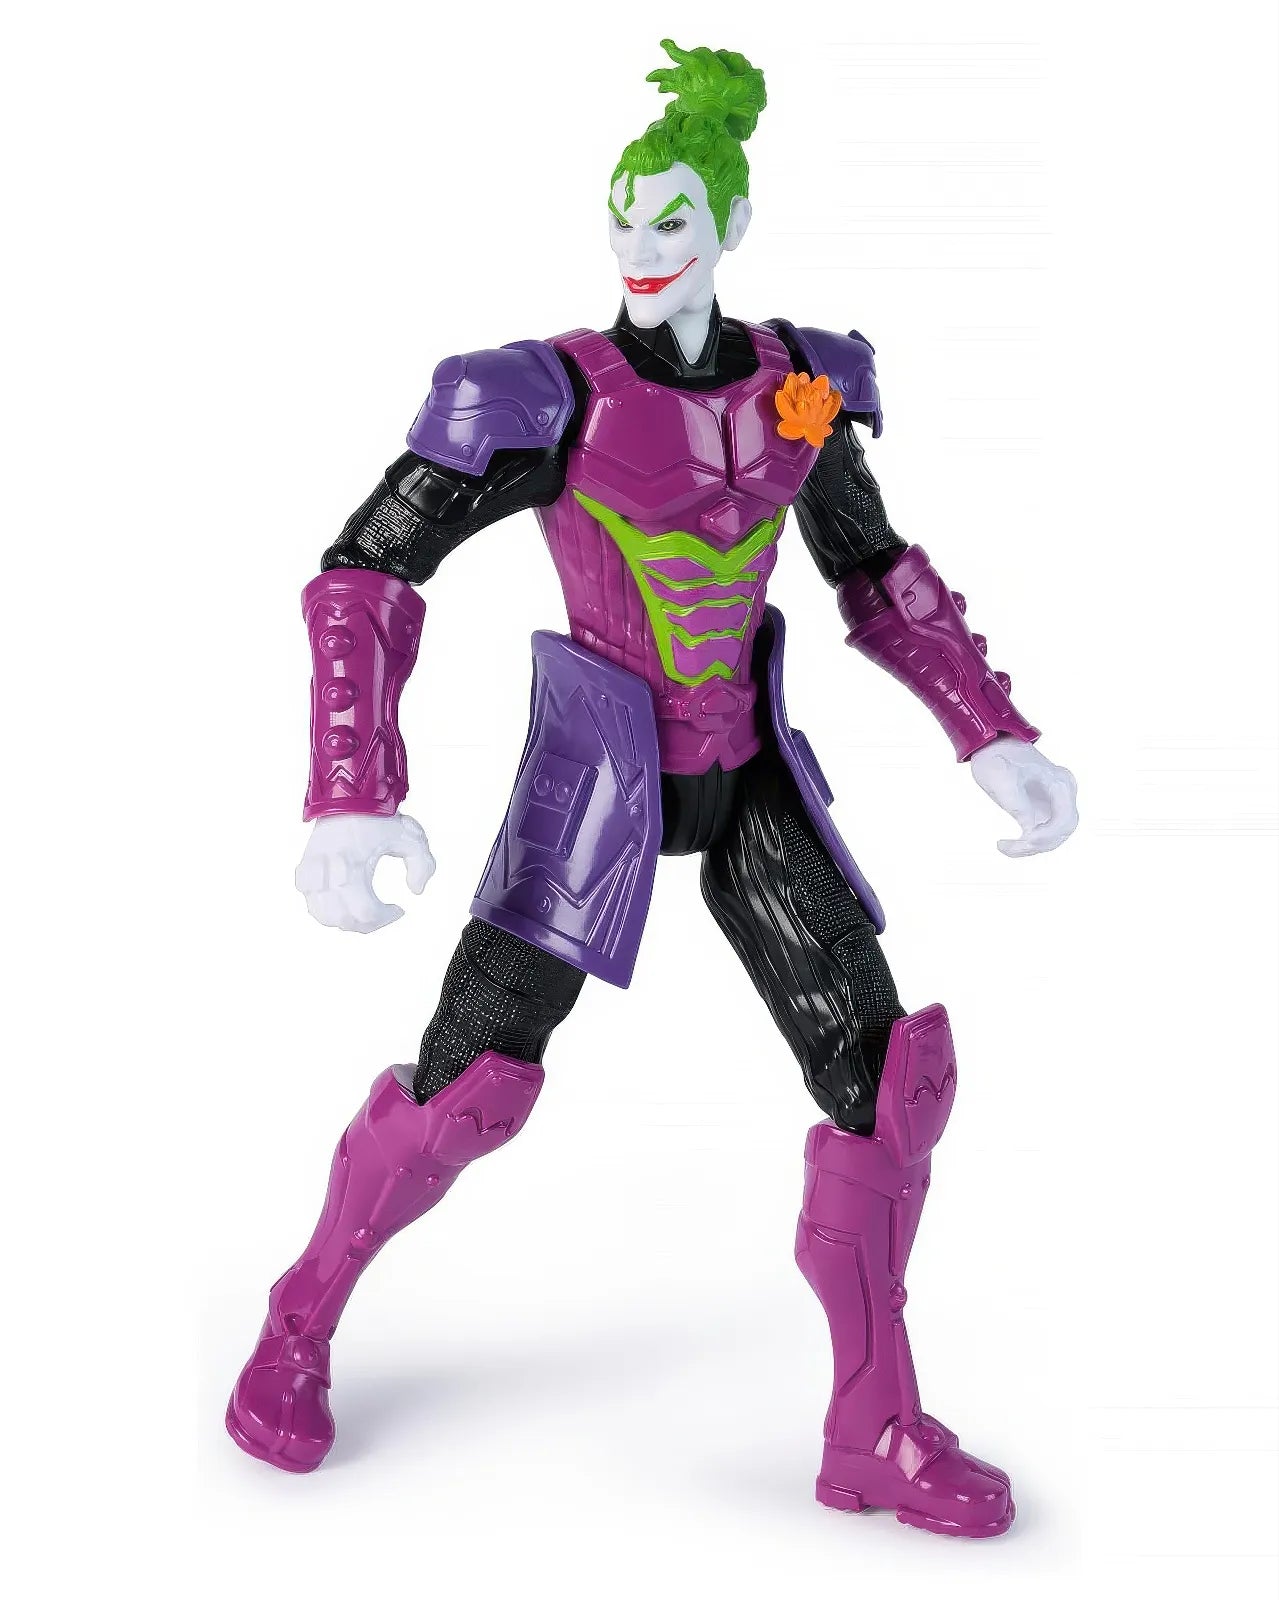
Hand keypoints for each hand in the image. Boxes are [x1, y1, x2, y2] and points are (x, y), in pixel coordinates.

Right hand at [295, 812, 435, 932]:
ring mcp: (312, 873)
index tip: (398, 909)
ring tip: (366, 910)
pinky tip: (346, 902)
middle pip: (344, 920)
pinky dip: (328, 911)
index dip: (386, 918)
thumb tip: (416, 890)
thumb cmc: (378, 816)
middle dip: (369, 923)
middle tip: (383, 913)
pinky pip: (311, 905)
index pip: (365, 912)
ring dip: (348, 920)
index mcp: (352, 864)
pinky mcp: (304, 871)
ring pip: (324, 917)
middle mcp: (327, 871)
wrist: (345, 795)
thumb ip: (423, 865)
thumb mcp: (410, 837)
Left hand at [970, 737, 1078, 857]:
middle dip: (1039, 844)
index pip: (1065, 819)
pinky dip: (1028, 843)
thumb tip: (1029, 828)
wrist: (992, 745)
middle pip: (1063, 830)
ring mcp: (1055, 802)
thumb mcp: (1001, 779)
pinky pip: (1043, 833)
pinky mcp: (1044, 809)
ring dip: (1032, 847)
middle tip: (1012, 847)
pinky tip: (1008, 844)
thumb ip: (1017, 804)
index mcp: (1059, 783)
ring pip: (1054, 836)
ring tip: (1006, 847)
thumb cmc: (997, 757)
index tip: (1025, 839)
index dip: (1048, 835)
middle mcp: (1062, 793)